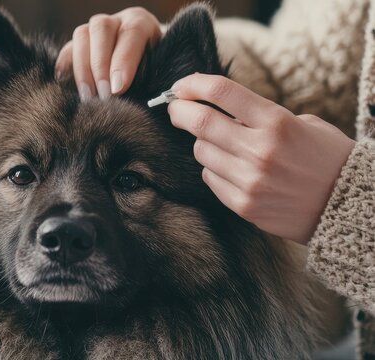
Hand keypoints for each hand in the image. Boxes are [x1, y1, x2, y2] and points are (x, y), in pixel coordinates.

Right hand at [55, 7, 160, 100]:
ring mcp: (94, 31)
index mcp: (140, 22)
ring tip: (88, 97)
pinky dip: (64, 67)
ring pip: (81, 36)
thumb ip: (151, 77)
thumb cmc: (155, 73)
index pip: (132, 33)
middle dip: (100, 66)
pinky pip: (67, 50)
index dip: (123, 61)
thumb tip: (131, 96)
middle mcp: (115, 21)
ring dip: (82, 69)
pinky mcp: (78, 45)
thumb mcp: (159, 71)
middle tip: (103, 96)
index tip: (118, 89)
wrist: (147, 66)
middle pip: (101, 29)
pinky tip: (66, 86)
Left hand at [168, 74, 355, 243]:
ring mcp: (250, 180)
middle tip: (175, 108)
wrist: (349, 205)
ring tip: (220, 144)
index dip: (193, 84)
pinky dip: (213, 169)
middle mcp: (260, 150)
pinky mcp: (244, 205)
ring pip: (200, 152)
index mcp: (277, 121)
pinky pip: (209, 178)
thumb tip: (216, 109)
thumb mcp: (301, 123)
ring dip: (203, 143)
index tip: (181, 85)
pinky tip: (231, 168)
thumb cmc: (325, 157)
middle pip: (200, 122)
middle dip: (179, 111)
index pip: (222, 92)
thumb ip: (259, 116)